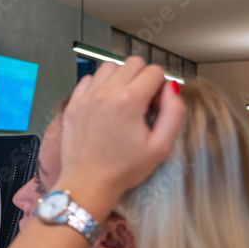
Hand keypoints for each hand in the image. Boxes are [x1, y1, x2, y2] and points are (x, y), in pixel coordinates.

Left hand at [57, 57, 184, 203]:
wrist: (88, 184)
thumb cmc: (123, 170)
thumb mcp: (161, 147)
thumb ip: (174, 112)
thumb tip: (172, 88)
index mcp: (129, 101)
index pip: (155, 71)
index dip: (160, 87)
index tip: (155, 105)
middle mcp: (105, 93)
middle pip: (134, 63)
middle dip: (143, 78)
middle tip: (141, 102)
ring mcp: (86, 97)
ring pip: (110, 66)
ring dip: (121, 77)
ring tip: (123, 101)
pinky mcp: (73, 104)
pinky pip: (89, 79)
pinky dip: (99, 85)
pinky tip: (104, 104)